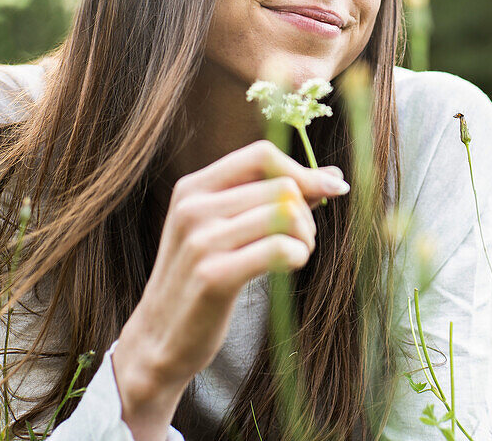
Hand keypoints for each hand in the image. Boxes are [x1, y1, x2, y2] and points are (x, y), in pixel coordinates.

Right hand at [110, 140, 348, 439]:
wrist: (159, 337)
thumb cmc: (201, 278)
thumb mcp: (224, 228)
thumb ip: (270, 197)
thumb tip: (333, 176)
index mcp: (193, 188)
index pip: (261, 155)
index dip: (303, 170)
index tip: (331, 189)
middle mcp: (193, 207)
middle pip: (280, 186)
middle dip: (307, 213)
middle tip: (303, 239)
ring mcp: (201, 241)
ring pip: (285, 214)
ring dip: (305, 237)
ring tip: (297, 253)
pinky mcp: (213, 276)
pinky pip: (279, 248)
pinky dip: (297, 256)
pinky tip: (290, 266)